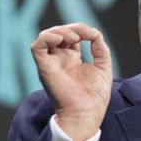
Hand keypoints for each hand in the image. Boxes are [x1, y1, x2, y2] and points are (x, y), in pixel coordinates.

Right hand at [31, 23, 112, 140]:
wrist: (87, 113)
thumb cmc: (95, 97)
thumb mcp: (103, 68)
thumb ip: (101, 50)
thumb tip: (96, 34)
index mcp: (72, 59)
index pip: (71, 36)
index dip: (82, 30)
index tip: (94, 35)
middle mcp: (60, 59)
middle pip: (60, 33)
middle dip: (74, 27)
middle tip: (87, 33)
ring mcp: (51, 63)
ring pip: (46, 36)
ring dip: (61, 30)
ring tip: (75, 36)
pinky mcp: (44, 67)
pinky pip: (36, 47)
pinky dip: (46, 38)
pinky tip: (61, 39)